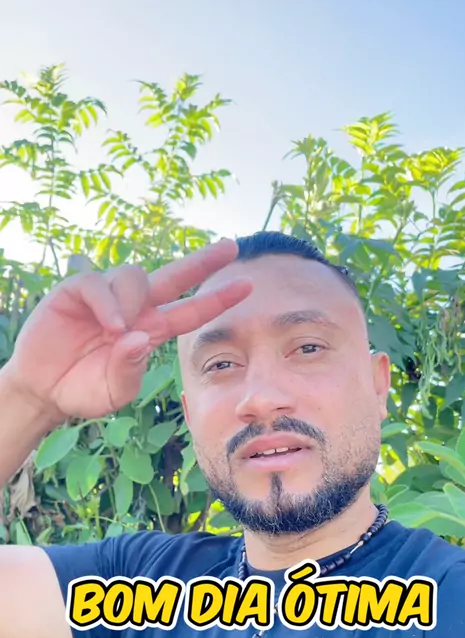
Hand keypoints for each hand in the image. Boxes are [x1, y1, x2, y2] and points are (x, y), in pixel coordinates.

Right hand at [4, 240, 250, 419]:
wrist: (44, 390)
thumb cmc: (84, 389)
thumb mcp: (115, 390)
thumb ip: (129, 368)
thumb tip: (139, 338)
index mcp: (151, 330)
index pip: (191, 310)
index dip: (217, 299)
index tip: (247, 285)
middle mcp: (135, 308)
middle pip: (174, 276)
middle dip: (202, 262)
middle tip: (231, 247)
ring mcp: (107, 297)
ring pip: (135, 277)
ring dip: (133, 301)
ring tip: (118, 331)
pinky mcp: (76, 291)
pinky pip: (98, 284)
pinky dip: (107, 302)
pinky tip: (110, 323)